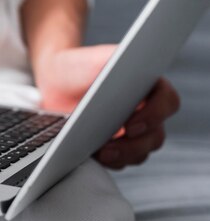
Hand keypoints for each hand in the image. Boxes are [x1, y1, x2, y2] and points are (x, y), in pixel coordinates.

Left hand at [34, 44, 179, 168]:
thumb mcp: (92, 60)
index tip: (130, 125)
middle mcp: (145, 110)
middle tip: (110, 147)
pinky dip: (111, 161)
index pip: (167, 101)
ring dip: (124, 156)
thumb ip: (110, 62)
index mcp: (148, 85)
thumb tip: (126, 71)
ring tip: (101, 153)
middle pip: (156, 135)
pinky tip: (95, 156)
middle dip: (135, 145)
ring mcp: (131, 130)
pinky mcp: (115, 145)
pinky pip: (122, 160)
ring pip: (141, 151)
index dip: (155, 115)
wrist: (54, 82)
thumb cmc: (77, 67)